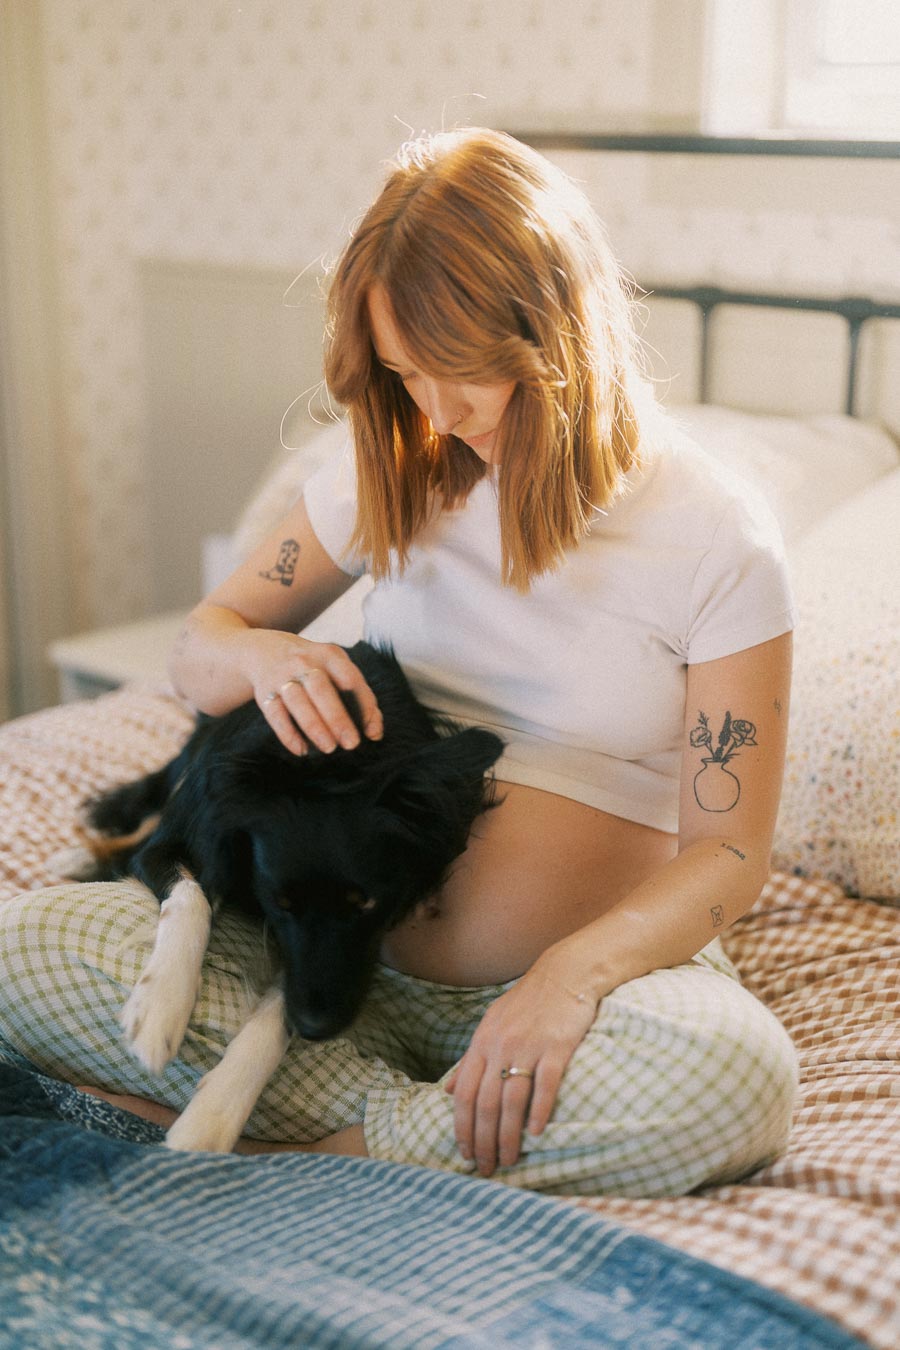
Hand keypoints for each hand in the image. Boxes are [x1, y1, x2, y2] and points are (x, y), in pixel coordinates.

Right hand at [246, 633, 382, 756]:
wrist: (265, 650)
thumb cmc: (313, 667)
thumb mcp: (336, 669)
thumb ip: (360, 697)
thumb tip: (374, 733)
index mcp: (329, 655)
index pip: (350, 678)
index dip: (363, 704)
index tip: (369, 731)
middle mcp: (304, 662)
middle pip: (321, 689)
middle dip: (337, 718)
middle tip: (351, 744)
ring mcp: (282, 676)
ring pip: (297, 701)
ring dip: (314, 726)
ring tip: (329, 748)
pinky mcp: (264, 692)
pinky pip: (275, 715)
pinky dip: (288, 734)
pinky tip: (302, 750)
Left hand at [444, 950, 597, 1176]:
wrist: (564, 975)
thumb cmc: (527, 1003)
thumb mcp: (490, 1025)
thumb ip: (470, 1060)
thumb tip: (446, 1091)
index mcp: (482, 1042)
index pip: (463, 1094)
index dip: (461, 1127)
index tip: (464, 1154)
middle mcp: (500, 1046)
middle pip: (485, 1103)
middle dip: (483, 1141)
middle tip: (485, 1168)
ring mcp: (528, 1046)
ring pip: (511, 1100)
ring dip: (508, 1135)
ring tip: (508, 1160)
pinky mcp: (556, 1047)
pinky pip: (545, 1084)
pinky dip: (538, 1111)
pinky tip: (535, 1133)